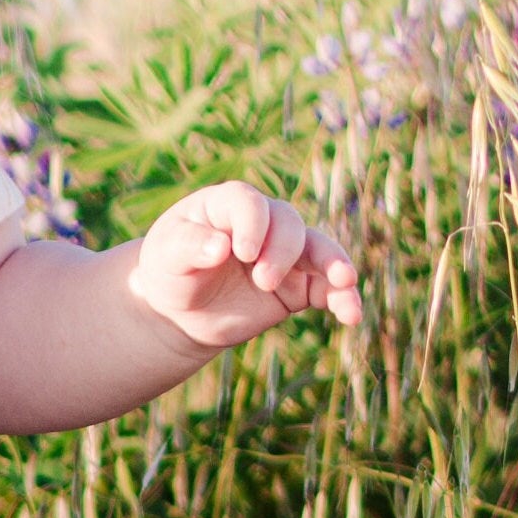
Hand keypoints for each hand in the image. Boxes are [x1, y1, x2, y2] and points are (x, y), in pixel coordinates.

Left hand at [127, 181, 361, 346]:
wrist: (181, 310)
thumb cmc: (170, 271)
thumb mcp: (166, 256)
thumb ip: (189, 246)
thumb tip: (220, 246)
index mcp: (226, 206)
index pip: (249, 203)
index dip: (253, 224)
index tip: (242, 253)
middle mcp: (262, 224)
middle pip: (288, 222)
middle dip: (282, 251)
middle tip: (261, 281)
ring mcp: (284, 254)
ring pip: (318, 249)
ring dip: (333, 263)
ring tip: (343, 281)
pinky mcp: (298, 287)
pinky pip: (328, 288)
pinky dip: (343, 297)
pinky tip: (351, 314)